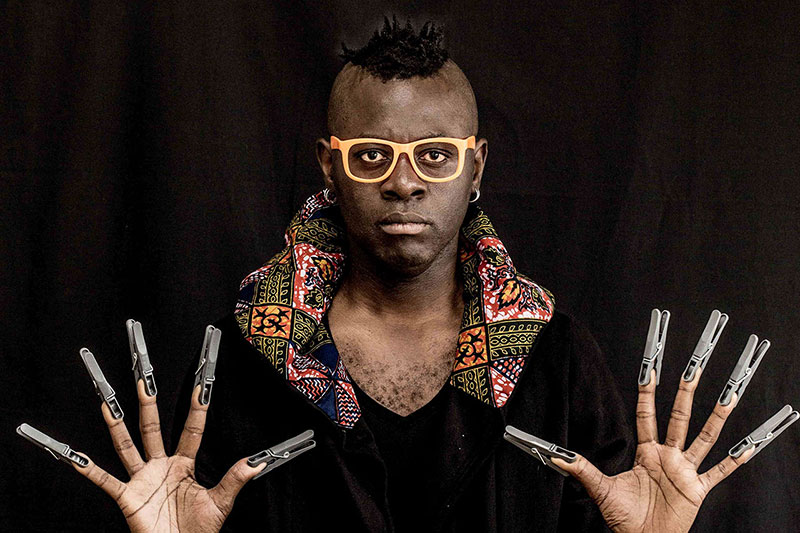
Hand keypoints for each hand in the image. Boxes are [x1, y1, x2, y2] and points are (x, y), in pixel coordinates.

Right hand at [72, 380, 264, 532]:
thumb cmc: (198, 531)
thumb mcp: (220, 502)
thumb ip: (234, 480)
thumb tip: (256, 464)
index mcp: (184, 466)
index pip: (191, 431)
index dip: (196, 410)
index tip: (199, 389)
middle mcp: (161, 467)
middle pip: (153, 430)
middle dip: (149, 407)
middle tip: (144, 383)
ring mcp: (143, 480)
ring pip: (127, 447)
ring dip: (117, 427)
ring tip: (107, 406)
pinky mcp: (128, 498)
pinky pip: (106, 482)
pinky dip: (91, 470)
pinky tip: (79, 458)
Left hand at [549, 310, 795, 532]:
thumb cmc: (624, 519)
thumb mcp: (600, 490)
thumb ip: (582, 469)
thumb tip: (558, 456)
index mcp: (646, 453)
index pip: (647, 415)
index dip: (648, 391)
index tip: (650, 368)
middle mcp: (669, 457)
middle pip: (679, 417)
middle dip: (685, 392)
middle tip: (693, 367)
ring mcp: (685, 471)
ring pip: (705, 437)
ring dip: (717, 417)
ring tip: (729, 395)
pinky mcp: (697, 489)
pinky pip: (720, 472)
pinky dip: (736, 460)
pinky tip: (750, 445)